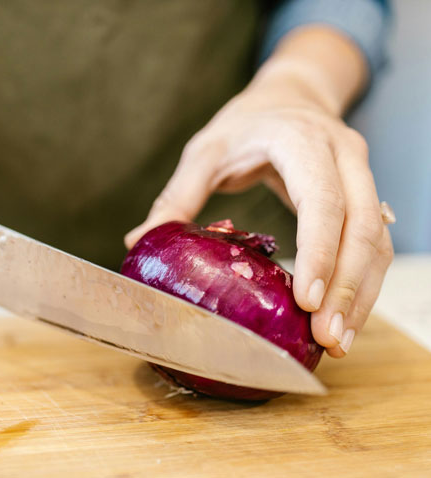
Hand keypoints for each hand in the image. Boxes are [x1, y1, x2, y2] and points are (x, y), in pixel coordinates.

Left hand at [125, 57, 392, 357]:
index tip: (308, 300)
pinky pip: (375, 245)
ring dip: (361, 295)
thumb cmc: (245, 125)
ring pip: (376, 241)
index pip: (322, 199)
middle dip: (347, 287)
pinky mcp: (366, 197)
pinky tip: (344, 317)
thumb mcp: (205, 151)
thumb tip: (140, 241)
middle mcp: (344, 156)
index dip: (319, 251)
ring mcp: (362, 175)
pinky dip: (364, 284)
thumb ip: (178, 194)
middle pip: (361, 228)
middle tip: (326, 337)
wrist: (289, 98)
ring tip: (338, 341)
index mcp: (302, 141)